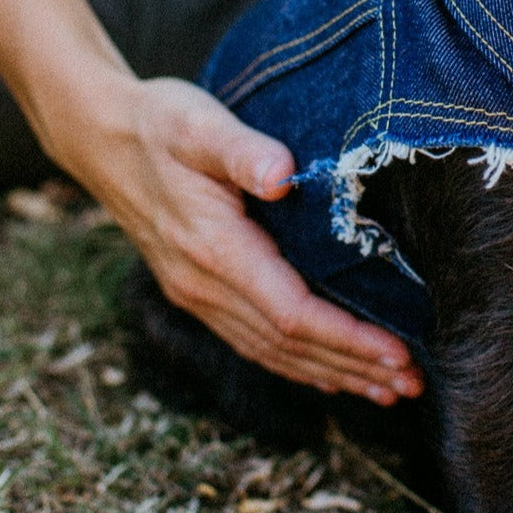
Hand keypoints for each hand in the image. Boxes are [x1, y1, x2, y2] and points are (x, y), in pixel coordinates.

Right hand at [73, 76, 423, 404]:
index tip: (397, 353)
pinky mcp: (199, 291)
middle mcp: (203, 285)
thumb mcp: (200, 125)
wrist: (100, 135)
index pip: (291, 314)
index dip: (347, 338)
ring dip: (333, 374)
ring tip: (387, 390)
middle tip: (412, 385)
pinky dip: (299, 364)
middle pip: (289, 346)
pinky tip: (332, 374)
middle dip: (354, 368)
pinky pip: (254, 342)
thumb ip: (242, 149)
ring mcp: (197, 294)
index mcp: (213, 249)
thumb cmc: (160, 122)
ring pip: (273, 353)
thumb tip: (283, 174)